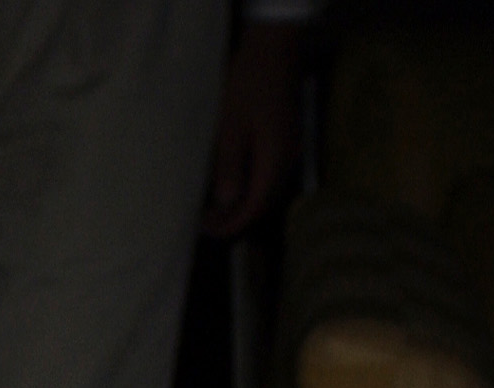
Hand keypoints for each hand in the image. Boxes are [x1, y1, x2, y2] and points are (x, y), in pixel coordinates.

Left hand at [203, 21, 302, 237]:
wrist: (273, 50)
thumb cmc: (247, 85)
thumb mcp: (230, 127)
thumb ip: (229, 167)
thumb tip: (227, 205)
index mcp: (275, 158)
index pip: (255, 205)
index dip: (232, 223)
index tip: (207, 232)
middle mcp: (287, 158)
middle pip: (263, 201)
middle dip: (236, 217)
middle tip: (205, 224)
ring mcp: (289, 147)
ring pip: (266, 188)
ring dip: (242, 203)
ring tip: (213, 210)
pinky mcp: (284, 138)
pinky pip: (267, 173)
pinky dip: (248, 186)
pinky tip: (229, 186)